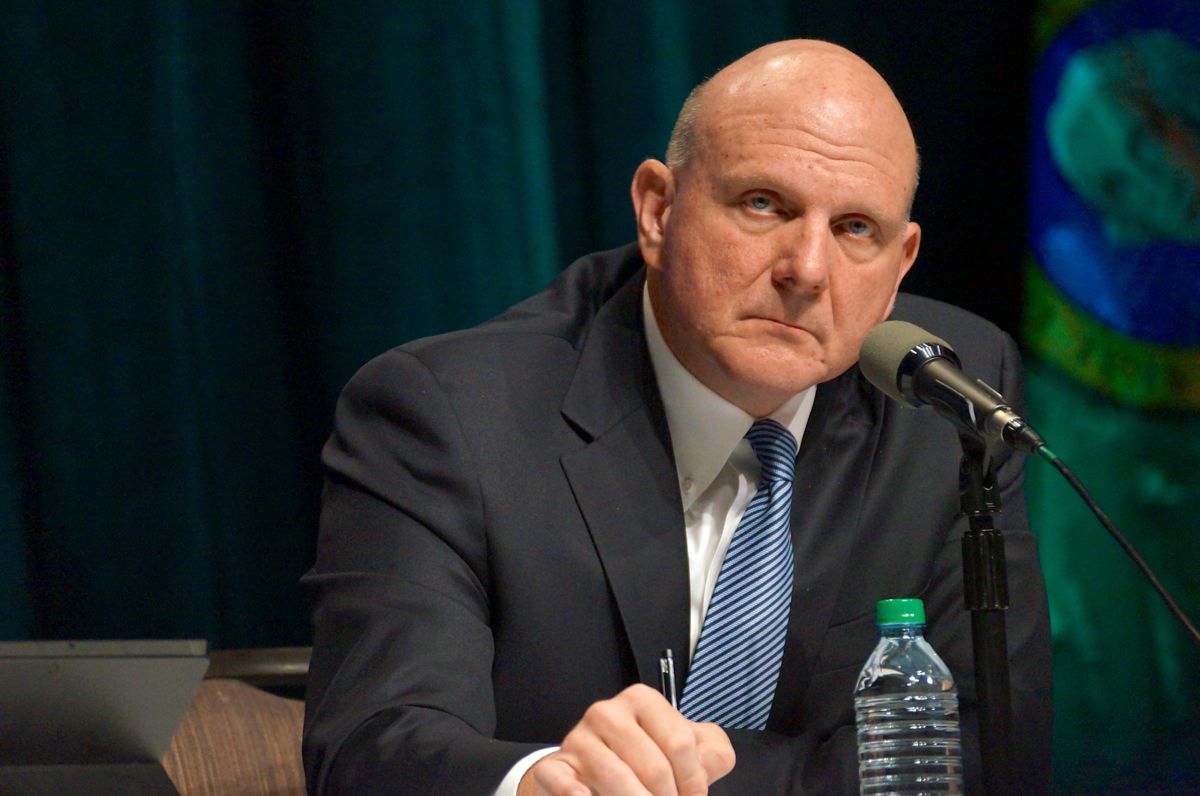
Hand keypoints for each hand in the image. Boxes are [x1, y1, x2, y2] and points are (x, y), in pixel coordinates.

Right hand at [517, 683, 734, 795]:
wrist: (593, 769)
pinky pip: (564, 783)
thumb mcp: (687, 749)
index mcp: (641, 700)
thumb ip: (713, 753)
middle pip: (654, 768)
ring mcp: (578, 740)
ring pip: (618, 781)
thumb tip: (711, 765)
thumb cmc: (647, 759)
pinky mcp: (554, 767)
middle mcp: (606, 712)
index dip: (693, 782)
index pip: (680, 744)